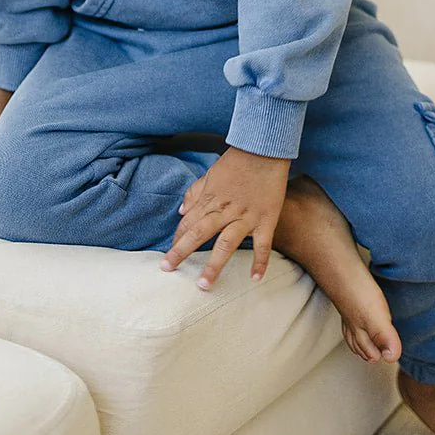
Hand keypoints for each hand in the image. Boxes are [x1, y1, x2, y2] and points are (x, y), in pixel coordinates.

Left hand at [161, 146, 290, 288]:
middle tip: (168, 269)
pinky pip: (263, 244)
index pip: (188, 223)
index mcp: (210, 200)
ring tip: (204, 285)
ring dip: (214, 265)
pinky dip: (260, 261)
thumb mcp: (210, 174)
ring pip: (226, 244)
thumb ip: (195, 193)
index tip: (170, 256)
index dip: (177, 239)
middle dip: (182, 252)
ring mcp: (246, 217)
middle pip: (199, 234)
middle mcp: (225, 211)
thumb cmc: (237, 161)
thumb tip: (181, 212)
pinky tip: (255, 278)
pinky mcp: (266, 220)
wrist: (264, 149)